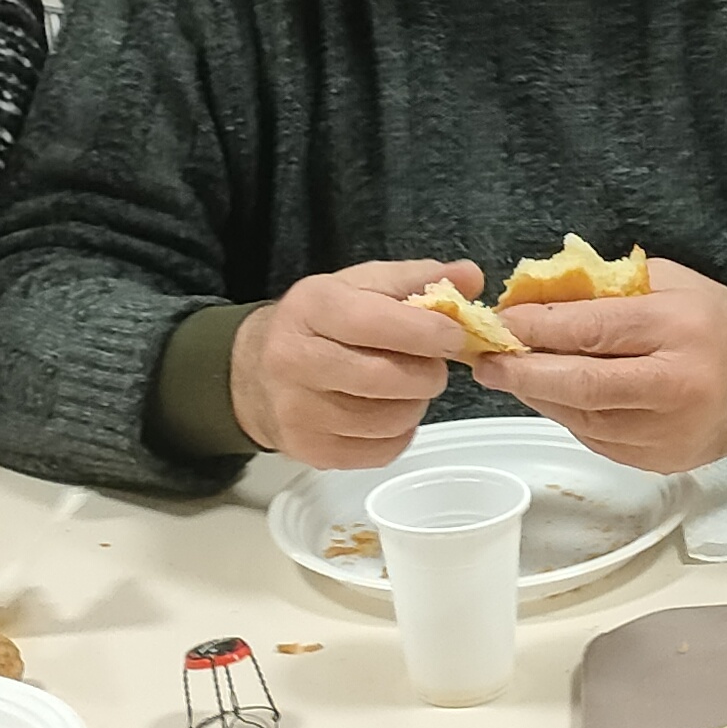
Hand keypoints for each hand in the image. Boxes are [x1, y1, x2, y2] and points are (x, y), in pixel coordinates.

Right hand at [229, 262, 477, 466]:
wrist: (255, 372)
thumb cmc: (320, 323)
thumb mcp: (360, 285)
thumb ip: (418, 278)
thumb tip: (471, 276)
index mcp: (310, 308)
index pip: (377, 322)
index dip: (427, 332)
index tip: (453, 336)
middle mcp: (295, 360)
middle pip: (388, 378)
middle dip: (428, 373)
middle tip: (431, 364)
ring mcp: (298, 412)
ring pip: (391, 420)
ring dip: (415, 404)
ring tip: (406, 387)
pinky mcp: (311, 451)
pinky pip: (382, 451)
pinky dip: (399, 433)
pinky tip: (387, 411)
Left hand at [473, 259, 726, 472]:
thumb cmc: (716, 324)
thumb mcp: (670, 283)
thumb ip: (607, 289)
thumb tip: (534, 298)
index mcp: (679, 328)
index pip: (593, 330)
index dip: (537, 328)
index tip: (501, 320)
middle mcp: (675, 385)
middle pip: (582, 383)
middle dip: (524, 372)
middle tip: (486, 361)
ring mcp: (668, 431)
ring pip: (582, 417)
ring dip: (538, 396)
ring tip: (509, 375)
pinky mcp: (659, 461)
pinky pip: (596, 438)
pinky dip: (566, 415)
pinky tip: (550, 396)